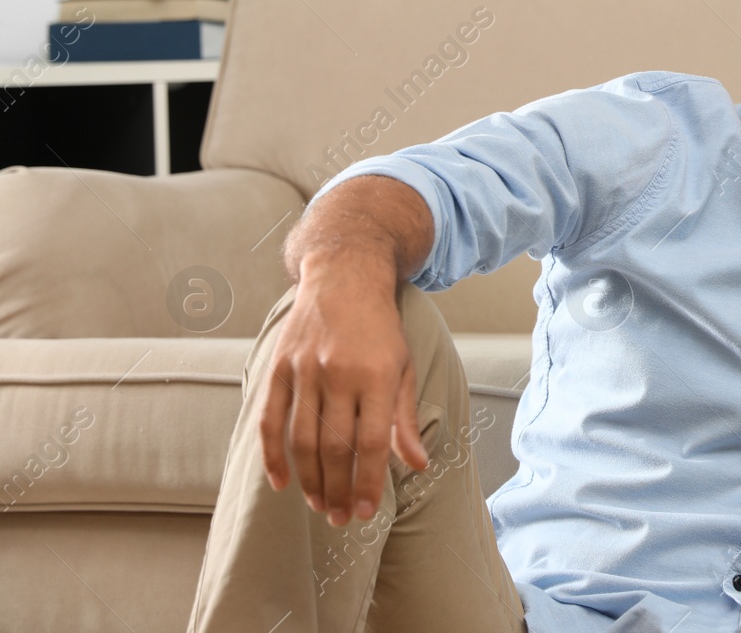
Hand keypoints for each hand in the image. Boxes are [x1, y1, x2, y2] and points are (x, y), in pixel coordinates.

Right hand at [258, 257, 428, 526]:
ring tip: (318, 505)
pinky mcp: (279, 367)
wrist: (345, 275)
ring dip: (309, 480)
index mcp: (378, 375)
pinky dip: (272, 455)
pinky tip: (281, 483)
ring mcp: (305, 370)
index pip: (372, 442)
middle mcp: (340, 373)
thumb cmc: (381, 327)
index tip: (364, 512)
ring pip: (302, 439)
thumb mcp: (404, 365)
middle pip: (335, 447)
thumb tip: (417, 464)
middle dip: (337, 489)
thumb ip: (405, 418)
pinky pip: (270, 419)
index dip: (368, 482)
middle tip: (339, 518)